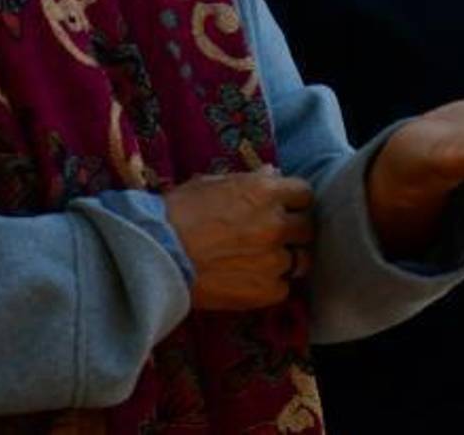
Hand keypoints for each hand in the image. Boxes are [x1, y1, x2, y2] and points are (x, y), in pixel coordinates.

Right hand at [163, 168, 313, 310]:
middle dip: (294, 230)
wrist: (156, 256)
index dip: (295, 201)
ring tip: (265, 261)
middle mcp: (276, 224)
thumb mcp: (210, 184)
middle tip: (276, 236)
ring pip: (299, 260)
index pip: (304, 193)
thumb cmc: (176, 213)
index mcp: (265, 192)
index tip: (286, 207)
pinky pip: (283, 288)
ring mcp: (274, 260)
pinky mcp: (266, 291)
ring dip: (287, 259)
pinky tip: (251, 281)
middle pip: (307, 228)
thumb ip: (248, 180)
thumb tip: (272, 173)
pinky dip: (272, 285)